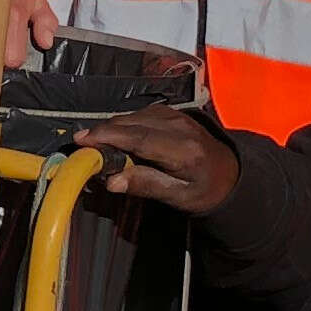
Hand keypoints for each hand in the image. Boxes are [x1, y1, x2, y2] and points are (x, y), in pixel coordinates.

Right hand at [77, 104, 236, 213]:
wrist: (230, 174)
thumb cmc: (204, 190)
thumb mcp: (179, 197)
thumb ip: (146, 185)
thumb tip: (110, 181)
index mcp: (183, 150)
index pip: (139, 137)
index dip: (108, 136)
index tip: (81, 140)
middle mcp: (179, 126)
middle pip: (132, 123)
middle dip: (103, 131)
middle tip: (80, 146)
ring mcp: (176, 115)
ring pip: (133, 116)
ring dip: (112, 128)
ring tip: (95, 145)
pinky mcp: (172, 113)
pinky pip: (140, 114)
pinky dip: (123, 124)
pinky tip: (116, 138)